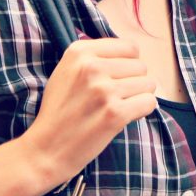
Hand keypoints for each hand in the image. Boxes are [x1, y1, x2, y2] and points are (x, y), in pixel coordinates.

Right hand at [22, 39, 156, 181]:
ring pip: (148, 84)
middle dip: (134, 81)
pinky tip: (126, 116)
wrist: (46, 149)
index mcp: (79, 52)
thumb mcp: (66, 71)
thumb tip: (133, 54)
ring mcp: (103, 90)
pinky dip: (143, 110)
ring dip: (139, 97)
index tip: (118, 78)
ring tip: (118, 107)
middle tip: (115, 98)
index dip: (129, 64)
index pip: (129, 47)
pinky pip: (149, 102)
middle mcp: (91, 66)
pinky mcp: (114, 113)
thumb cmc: (59, 111)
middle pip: (140, 66)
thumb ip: (94, 58)